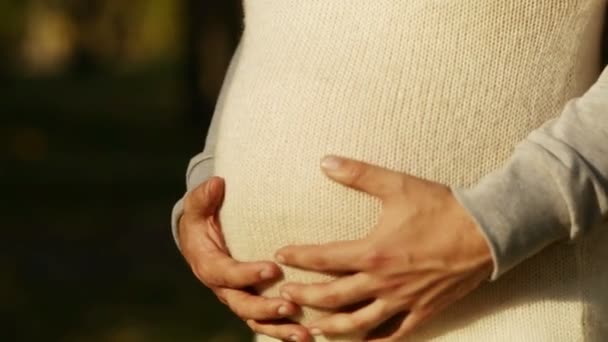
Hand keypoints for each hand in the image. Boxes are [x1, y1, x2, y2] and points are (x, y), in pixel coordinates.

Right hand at [180, 177, 311, 341]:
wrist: (203, 238)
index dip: (246, 274)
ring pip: (257, 321)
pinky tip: (310, 336)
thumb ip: (204, 197)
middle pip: (242, 305)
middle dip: (266, 309)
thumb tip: (216, 183)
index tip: (272, 268)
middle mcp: (224, 288)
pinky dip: (286, 331)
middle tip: (290, 306)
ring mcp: (239, 298)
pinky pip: (268, 323)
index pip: (225, 274)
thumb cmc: (204, 218)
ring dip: (280, 328)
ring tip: (304, 333)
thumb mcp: (198, 206)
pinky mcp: (254, 304)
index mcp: (209, 265)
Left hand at [275, 156, 493, 340]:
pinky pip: (395, 335)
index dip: (298, 257)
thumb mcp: (396, 185)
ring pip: (358, 323)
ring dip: (331, 327)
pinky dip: (375, 341)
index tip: (281, 254)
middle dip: (305, 297)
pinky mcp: (423, 311)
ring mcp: (402, 301)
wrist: (485, 232)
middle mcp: (382, 282)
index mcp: (372, 252)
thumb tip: (325, 160)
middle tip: (285, 297)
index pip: (323, 258)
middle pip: (332, 297)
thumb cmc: (440, 207)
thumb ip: (358, 174)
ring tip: (311, 329)